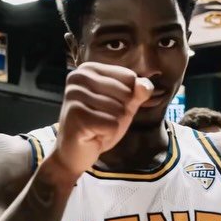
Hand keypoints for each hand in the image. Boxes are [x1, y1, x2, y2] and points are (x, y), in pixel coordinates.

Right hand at [50, 63, 153, 177]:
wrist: (75, 152)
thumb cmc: (99, 124)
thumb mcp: (123, 105)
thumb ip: (137, 93)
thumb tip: (146, 86)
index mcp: (89, 69)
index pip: (129, 77)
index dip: (128, 98)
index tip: (109, 107)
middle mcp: (78, 77)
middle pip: (126, 93)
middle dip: (121, 112)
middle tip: (102, 120)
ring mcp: (74, 95)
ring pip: (119, 110)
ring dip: (113, 124)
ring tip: (96, 127)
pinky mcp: (76, 115)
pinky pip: (111, 124)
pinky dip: (107, 134)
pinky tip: (93, 135)